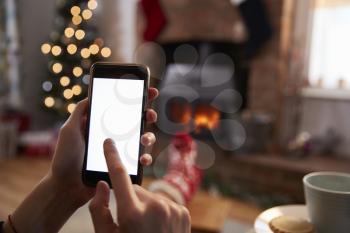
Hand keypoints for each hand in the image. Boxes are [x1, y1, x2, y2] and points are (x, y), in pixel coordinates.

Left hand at [49, 88, 158, 206]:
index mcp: (102, 125)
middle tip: (149, 114)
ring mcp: (120, 151)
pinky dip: (145, 157)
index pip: (121, 108)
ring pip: (142, 139)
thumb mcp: (69, 130)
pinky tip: (143, 158)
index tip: (149, 91)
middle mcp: (113, 136)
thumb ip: (79, 112)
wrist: (67, 187)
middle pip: (137, 122)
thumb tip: (91, 95)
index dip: (136, 99)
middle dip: (148, 115)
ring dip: (149, 136)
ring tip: (144, 139)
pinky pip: (139, 159)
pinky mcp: (123, 165)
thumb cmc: (65, 158)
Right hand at [89, 139, 190, 232]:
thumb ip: (99, 210)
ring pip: (151, 197)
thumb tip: (102, 185)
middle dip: (130, 200)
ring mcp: (172, 209)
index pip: (119, 176)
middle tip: (130, 221)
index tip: (109, 143)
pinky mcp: (183, 212)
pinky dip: (159, 211)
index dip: (112, 157)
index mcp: (133, 214)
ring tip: (146, 228)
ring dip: (145, 206)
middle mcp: (155, 208)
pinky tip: (158, 228)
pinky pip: (164, 203)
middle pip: (135, 190)